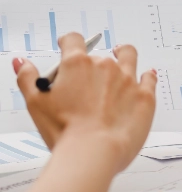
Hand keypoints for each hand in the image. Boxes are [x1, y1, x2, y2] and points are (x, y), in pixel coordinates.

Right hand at [13, 33, 156, 172]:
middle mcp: (105, 66)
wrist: (94, 151)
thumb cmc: (64, 130)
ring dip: (124, 55)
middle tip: (86, 82)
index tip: (67, 45)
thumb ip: (27, 78)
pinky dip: (147, 76)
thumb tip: (21, 63)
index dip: (68, 41)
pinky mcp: (145, 96)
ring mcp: (128, 79)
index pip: (73, 40)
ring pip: (128, 57)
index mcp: (77, 64)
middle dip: (91, 64)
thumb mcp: (35, 102)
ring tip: (121, 54)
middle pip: (98, 55)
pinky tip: (146, 75)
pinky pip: (149, 78)